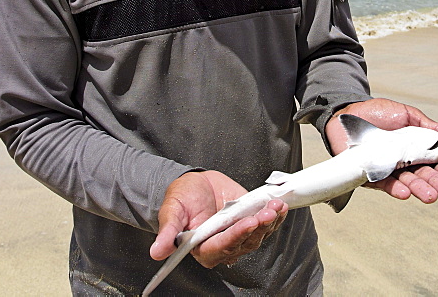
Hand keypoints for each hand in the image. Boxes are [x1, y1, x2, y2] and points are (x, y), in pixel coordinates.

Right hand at [150, 170, 288, 267]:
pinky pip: (267, 225)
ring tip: (276, 206)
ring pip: (259, 235)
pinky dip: (276, 216)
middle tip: (267, 212)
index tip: (247, 222)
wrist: (195, 185)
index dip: (236, 236)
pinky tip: (281, 206)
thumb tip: (157, 252)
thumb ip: (168, 232)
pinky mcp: (251, 222)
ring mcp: (240, 235)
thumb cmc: (181, 199)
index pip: (223, 247)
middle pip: (245, 242)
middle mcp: (224, 246)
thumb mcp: (172, 211)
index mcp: (203, 248)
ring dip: (270, 221)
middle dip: (258, 227)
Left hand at [326, 98, 437, 202]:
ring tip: (432, 195)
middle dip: (436, 183)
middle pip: (423, 175)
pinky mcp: (371, 175)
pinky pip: (384, 184)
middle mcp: (403, 163)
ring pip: (407, 183)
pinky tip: (406, 192)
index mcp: (415, 149)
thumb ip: (433, 128)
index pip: (434, 162)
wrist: (348, 112)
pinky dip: (396, 189)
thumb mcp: (409, 116)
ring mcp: (388, 170)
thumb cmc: (378, 113)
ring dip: (420, 190)